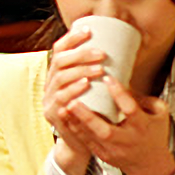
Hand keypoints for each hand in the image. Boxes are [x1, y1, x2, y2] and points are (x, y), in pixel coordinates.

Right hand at [43, 28, 105, 174]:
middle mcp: (50, 84)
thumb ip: (99, 75)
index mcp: (58, 74)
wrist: (80, 143)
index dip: (72, 38)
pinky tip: (85, 85)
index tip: (89, 30)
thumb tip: (125, 54)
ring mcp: (49, 99)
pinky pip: (60, 99)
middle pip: (60, 62)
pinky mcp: (53, 114)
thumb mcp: (92, 91)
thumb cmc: (91, 113)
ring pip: (60, 79)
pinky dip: (73, 90)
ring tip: (98, 69)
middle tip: (101, 54)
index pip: (59, 49)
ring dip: (80, 71)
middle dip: (81, 55)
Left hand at [58, 78, 174, 174]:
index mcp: (142, 126)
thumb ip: (145, 98)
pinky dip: (75, 130)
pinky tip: (66, 118)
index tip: (107, 78)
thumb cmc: (155, 133)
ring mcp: (114, 150)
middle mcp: (127, 140)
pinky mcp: (103, 155)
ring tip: (63, 108)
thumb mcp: (159, 113)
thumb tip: (123, 83)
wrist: (150, 164)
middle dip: (87, 117)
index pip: (130, 109)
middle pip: (105, 131)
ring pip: (91, 138)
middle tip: (73, 102)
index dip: (119, 93)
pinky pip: (86, 143)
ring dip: (76, 123)